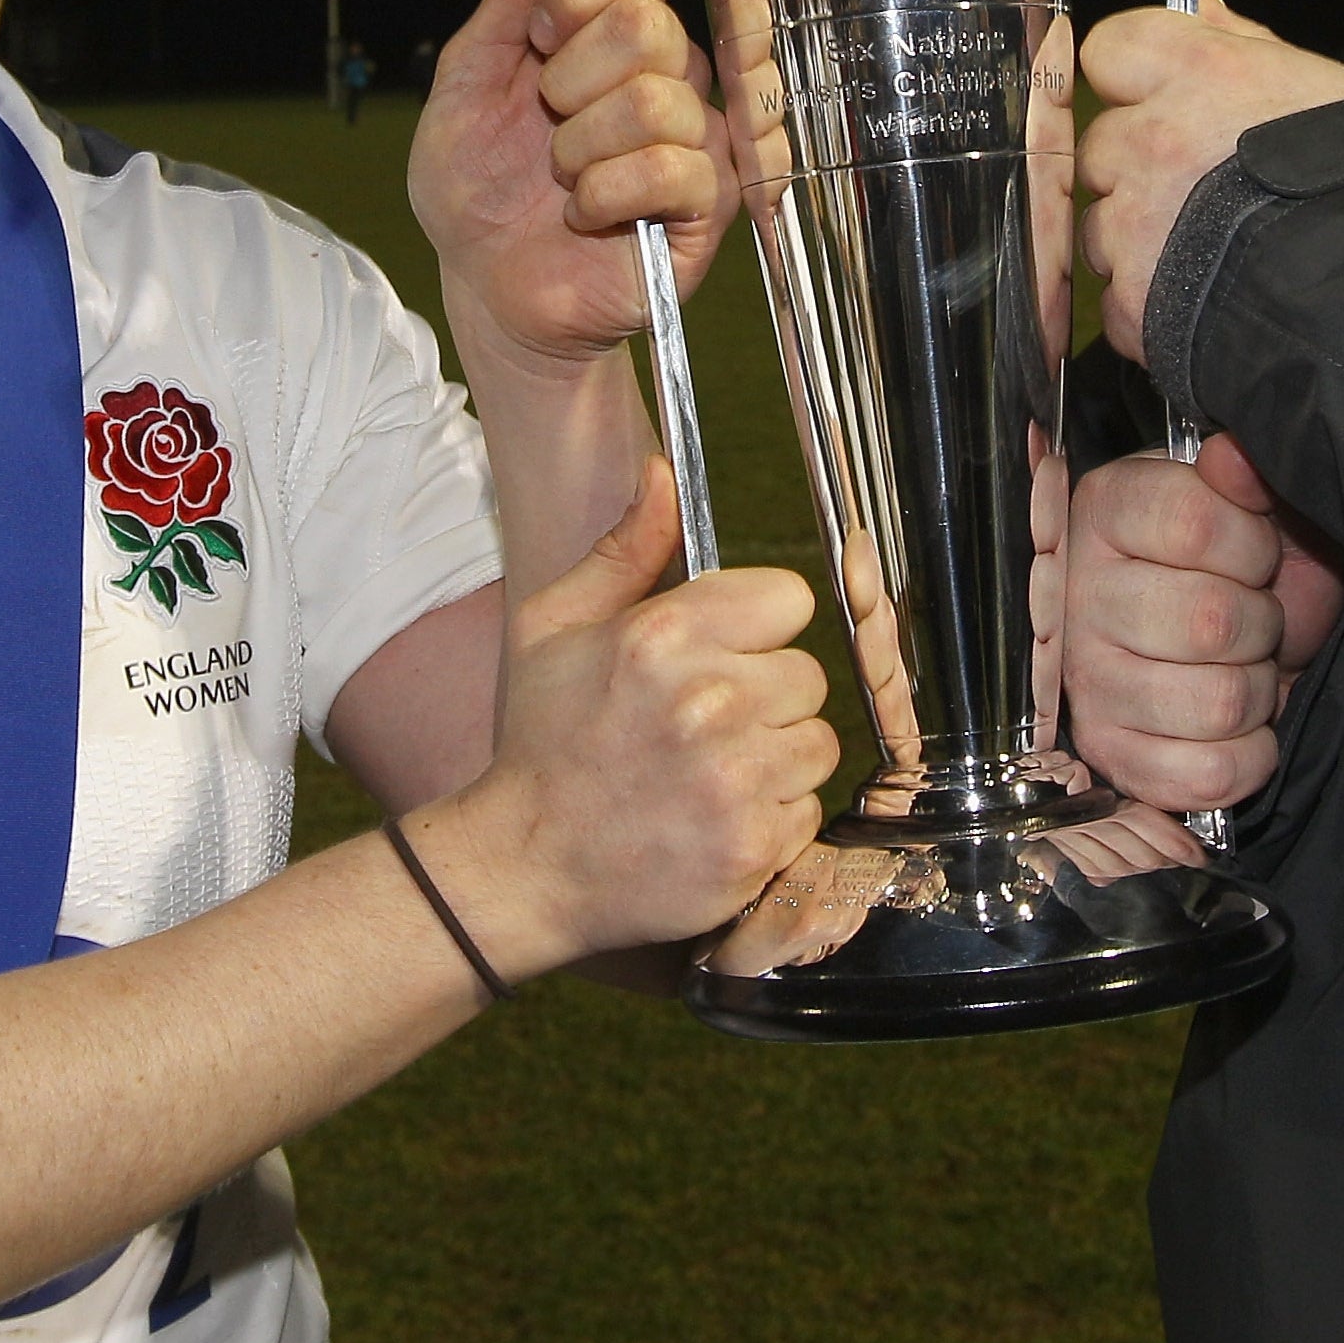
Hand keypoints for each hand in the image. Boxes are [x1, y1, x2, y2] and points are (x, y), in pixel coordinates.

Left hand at [410, 0, 730, 376]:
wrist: (485, 284)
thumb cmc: (480, 183)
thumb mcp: (473, 70)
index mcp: (618, 26)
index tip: (538, 33)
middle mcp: (671, 70)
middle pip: (646, 25)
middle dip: (567, 79)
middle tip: (547, 120)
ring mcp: (698, 136)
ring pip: (654, 101)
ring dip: (579, 149)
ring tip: (563, 179)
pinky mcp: (710, 205)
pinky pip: (671, 170)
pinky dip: (603, 194)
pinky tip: (586, 212)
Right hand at [426, 464, 835, 969]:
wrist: (526, 866)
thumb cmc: (544, 743)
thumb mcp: (557, 628)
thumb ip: (626, 550)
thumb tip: (664, 476)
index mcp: (664, 637)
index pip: (789, 599)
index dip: (759, 627)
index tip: (726, 653)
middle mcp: (708, 703)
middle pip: (809, 674)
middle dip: (767, 696)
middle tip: (706, 724)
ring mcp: (735, 780)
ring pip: (817, 744)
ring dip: (777, 757)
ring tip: (711, 772)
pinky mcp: (753, 847)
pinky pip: (808, 811)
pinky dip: (773, 818)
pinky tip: (716, 818)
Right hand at [1064, 436, 1343, 813]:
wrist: (1227, 642)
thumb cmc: (1236, 565)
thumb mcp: (1256, 502)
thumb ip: (1248, 472)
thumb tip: (1231, 457)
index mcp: (1103, 511)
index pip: (1194, 524)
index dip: (1252, 545)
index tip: (1253, 553)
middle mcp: (1076, 597)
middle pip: (1211, 621)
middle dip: (1261, 623)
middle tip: (1249, 616)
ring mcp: (1086, 684)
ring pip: (1219, 703)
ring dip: (1258, 690)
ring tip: (1239, 666)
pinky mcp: (1111, 757)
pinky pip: (1211, 774)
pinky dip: (1251, 754)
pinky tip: (1236, 722)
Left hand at [1074, 0, 1343, 363]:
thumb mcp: (1319, 85)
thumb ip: (1243, 42)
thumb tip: (1202, 1)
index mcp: (1199, 74)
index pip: (1112, 48)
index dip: (1132, 77)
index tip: (1157, 98)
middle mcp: (1154, 140)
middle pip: (1103, 144)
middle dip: (1138, 168)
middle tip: (1198, 191)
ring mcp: (1135, 222)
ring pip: (1100, 223)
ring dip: (1137, 239)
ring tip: (1209, 253)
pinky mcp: (1134, 298)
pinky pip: (1119, 297)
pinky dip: (1149, 305)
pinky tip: (1203, 300)